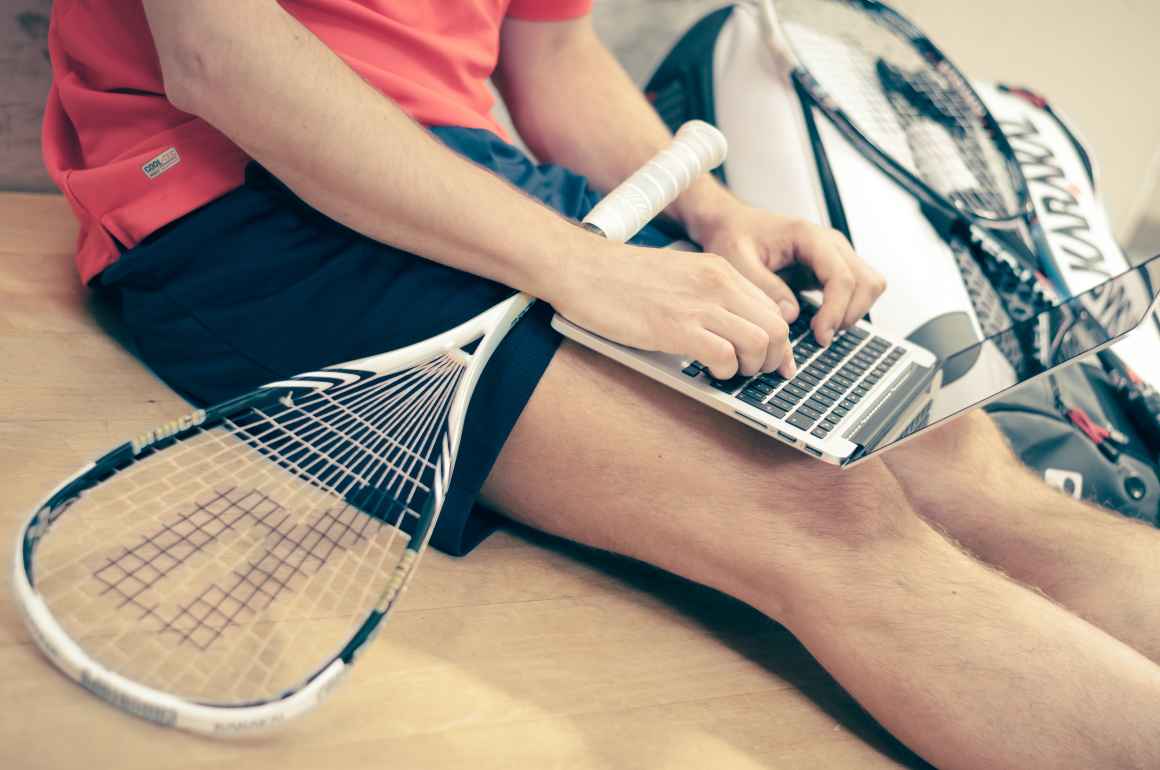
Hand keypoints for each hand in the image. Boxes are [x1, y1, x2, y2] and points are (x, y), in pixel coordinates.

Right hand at [550, 241, 794, 379]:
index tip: (773, 362)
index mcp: (719, 271)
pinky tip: (707, 370)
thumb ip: (708, 297)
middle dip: (770, 359)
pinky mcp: (676, 328)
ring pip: (758, 343)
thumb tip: (731, 330)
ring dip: (749, 368)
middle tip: (751, 372)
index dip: (779, 343)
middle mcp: (717, 284)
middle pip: (776, 329)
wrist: (582, 268)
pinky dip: (722, 372)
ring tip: (728, 371)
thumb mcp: (678, 276)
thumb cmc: (620, 278)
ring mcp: (698, 305)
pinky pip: (724, 357)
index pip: (773, 309)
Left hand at [686, 203, 886, 346]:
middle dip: (849, 314)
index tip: (820, 335)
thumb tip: (791, 314)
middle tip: (821, 337)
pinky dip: (849, 309)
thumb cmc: (734, 236)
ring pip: (870, 285)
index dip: (835, 310)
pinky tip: (824, 321)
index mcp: (807, 236)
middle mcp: (829, 243)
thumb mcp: (736, 261)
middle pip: (866, 281)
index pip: (841, 275)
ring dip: (853, 312)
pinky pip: (858, 289)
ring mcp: (835, 254)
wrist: (732, 224)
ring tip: (823, 331)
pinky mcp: (832, 268)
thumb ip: (764, 286)